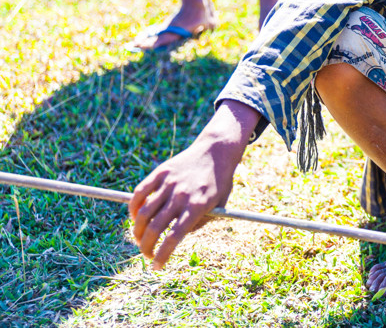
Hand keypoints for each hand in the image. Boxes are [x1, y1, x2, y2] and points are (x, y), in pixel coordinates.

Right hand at [128, 100, 259, 268]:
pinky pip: (140, 193)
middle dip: (146, 247)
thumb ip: (201, 223)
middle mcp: (181, 196)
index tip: (156, 267)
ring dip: (136, 231)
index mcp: (198, 206)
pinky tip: (134, 217)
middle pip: (154, 228)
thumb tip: (176, 238)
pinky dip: (133, 208)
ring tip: (139, 238)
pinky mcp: (160, 172)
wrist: (216, 150)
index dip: (162, 255)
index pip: (174, 237)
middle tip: (146, 254)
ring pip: (143, 213)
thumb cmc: (220, 181)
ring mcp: (169, 183)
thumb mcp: (220, 205)